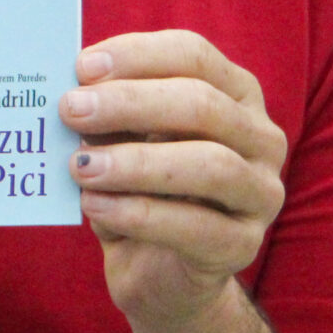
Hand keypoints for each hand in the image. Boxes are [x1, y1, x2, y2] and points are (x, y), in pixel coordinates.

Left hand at [58, 31, 288, 332]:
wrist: (162, 277)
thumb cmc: (141, 192)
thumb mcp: (123, 144)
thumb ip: (109, 116)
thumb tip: (72, 92)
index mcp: (235, 94)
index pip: (194, 55)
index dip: (138, 56)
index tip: (82, 67)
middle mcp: (260, 137)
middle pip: (202, 105)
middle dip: (130, 103)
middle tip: (71, 110)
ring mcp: (261, 193)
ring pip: (211, 165)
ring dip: (137, 162)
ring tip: (80, 167)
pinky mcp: (244, 245)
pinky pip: (196, 227)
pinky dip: (139, 214)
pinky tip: (94, 207)